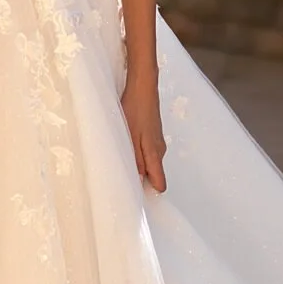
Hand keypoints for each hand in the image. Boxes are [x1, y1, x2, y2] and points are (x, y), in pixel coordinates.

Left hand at [122, 65, 166, 192]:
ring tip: (122, 160)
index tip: (135, 197)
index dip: (149, 192)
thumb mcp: (130, 136)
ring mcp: (157, 142)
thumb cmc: (134, 109)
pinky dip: (138, 155)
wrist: (143, 86)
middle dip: (140, 179)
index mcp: (155, 154)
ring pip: (150, 162)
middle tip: (122, 178)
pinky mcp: (153, 135)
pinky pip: (148, 152)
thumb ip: (135, 159)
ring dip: (138, 164)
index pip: (160, 183)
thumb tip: (138, 180)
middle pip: (154, 174)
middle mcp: (160, 150)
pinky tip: (127, 147)